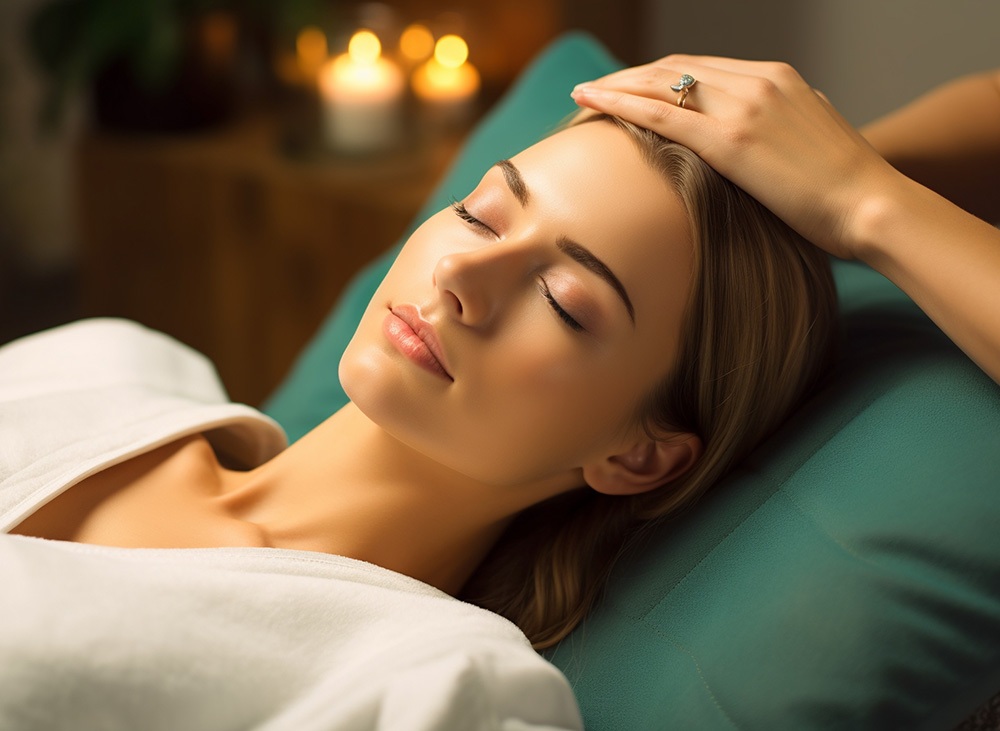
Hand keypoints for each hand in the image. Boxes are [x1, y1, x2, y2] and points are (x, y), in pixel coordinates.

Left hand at [571, 55, 901, 260]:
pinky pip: (662, 115)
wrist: (872, 205)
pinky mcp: (732, 140)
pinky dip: (622, 105)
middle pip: (673, 68)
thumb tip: (764, 135)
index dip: (657, 76)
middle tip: (594, 91)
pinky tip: (593, 103)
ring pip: (661, 84)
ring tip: (583, 95)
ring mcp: (744, 107)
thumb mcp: (813, 139)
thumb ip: (783, 126)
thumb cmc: (845, 188)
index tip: (629, 88)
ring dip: (615, 86)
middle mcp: (757, 81)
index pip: (699, 68)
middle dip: (628, 77)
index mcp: (776, 78)